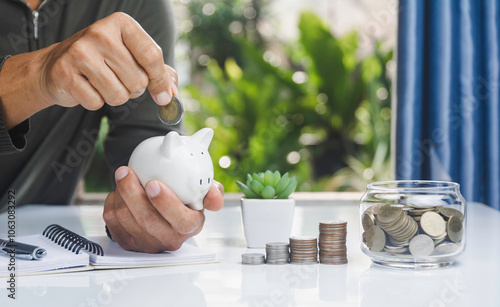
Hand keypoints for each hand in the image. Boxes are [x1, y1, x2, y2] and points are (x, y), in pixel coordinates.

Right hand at [0, 12, 177, 129]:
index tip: (164, 96)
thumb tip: (172, 93)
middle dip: (133, 89)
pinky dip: (95, 102)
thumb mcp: (131, 56)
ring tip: (102, 83)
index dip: (160, 80)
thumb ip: (158, 71)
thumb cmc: (101, 60)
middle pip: (138, 80)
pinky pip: (97, 103)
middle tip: (118, 79)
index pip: (152, 55)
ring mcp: (80, 52)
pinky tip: (86, 87)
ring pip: (119, 95)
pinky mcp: (65, 73)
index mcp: (122, 24)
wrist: (56, 64)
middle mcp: (100, 33)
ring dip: (115, 97)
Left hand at [103, 166, 223, 252]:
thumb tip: (215, 198)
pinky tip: (119, 190)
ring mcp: (146, 243)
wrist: (163, 203)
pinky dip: (112, 201)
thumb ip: (212, 192)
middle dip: (133, 193)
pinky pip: (112, 221)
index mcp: (190, 226)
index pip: (181, 220)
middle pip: (147, 220)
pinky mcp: (126, 242)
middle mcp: (169, 239)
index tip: (153, 183)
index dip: (165, 203)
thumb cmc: (183, 195)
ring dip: (121, 193)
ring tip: (123, 175)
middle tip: (126, 172)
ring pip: (126, 218)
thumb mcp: (201, 191)